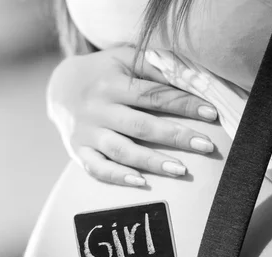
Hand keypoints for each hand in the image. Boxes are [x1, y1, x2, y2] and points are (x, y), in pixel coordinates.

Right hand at [47, 46, 217, 185]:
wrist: (60, 89)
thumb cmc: (103, 74)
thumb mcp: (124, 59)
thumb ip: (153, 66)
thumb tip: (192, 77)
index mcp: (113, 83)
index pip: (154, 95)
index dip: (184, 104)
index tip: (211, 114)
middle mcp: (99, 109)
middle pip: (142, 126)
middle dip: (176, 136)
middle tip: (206, 146)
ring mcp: (88, 133)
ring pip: (123, 150)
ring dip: (153, 162)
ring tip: (181, 170)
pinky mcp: (80, 152)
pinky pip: (98, 168)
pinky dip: (118, 177)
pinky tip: (140, 182)